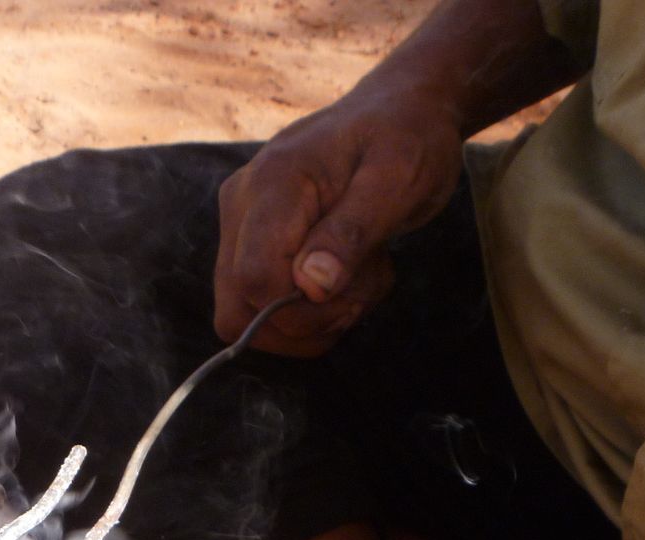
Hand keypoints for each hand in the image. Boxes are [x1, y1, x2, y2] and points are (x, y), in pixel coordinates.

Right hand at [216, 82, 463, 355]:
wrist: (400, 111)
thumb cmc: (406, 137)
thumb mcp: (398, 178)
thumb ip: (353, 231)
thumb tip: (311, 285)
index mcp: (273, 183)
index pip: (255, 278)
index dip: (303, 308)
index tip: (354, 285)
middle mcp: (240, 206)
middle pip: (238, 311)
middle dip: (305, 323)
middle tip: (359, 288)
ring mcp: (240, 227)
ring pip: (245, 318)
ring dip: (310, 323)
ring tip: (358, 278)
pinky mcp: (250, 244)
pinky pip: (261, 309)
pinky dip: (308, 315)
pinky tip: (345, 278)